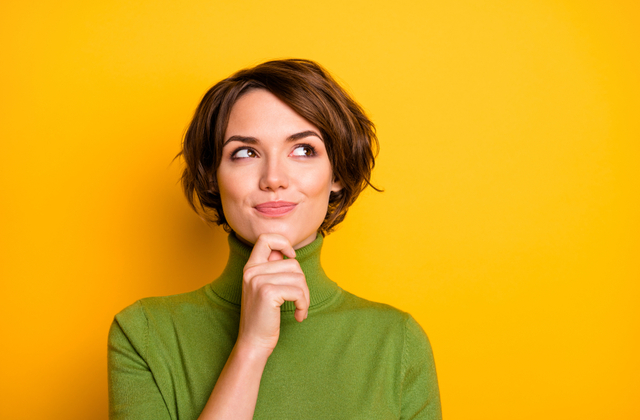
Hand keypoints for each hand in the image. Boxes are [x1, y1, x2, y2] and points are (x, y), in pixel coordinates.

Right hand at [236, 233, 309, 355]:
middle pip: (293, 263)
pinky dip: (303, 305)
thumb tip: (288, 253)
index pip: (266, 238)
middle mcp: (251, 271)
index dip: (283, 242)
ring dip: (305, 296)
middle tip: (300, 301)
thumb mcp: (264, 288)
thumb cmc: (263, 317)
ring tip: (299, 309)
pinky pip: (298, 291)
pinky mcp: (268, 292)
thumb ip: (272, 269)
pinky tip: (299, 315)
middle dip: (302, 284)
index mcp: (250, 267)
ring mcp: (258, 280)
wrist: (253, 342)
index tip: (291, 256)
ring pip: (299, 277)